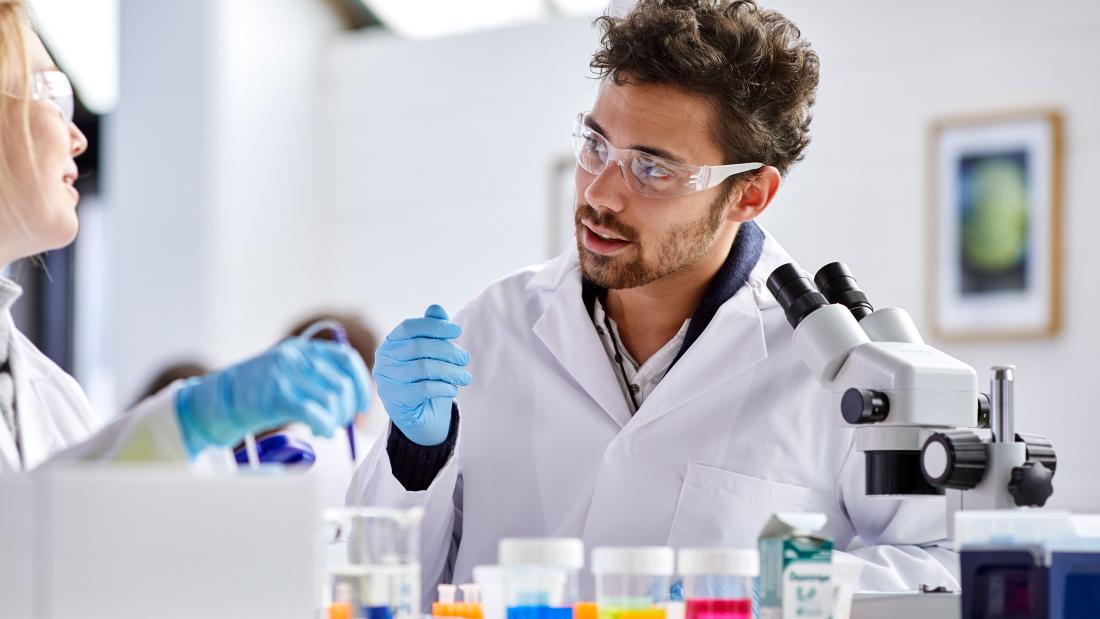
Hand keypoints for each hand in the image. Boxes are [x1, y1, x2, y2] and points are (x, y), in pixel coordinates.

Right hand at [176, 339, 370, 455]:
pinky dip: (324, 425)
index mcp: (302, 349)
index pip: (346, 359)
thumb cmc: (258, 393)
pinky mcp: (277, 396)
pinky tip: (320, 431)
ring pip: (332, 399)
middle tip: (339, 422)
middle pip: (342, 383)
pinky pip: (314, 412)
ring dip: (335, 420)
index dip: (362, 383)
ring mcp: (286, 375)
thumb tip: (352, 399)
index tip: (363, 404)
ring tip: (325, 428)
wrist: (218, 400)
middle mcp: (296, 357)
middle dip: (347, 409)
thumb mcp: (289, 373)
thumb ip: (317, 378)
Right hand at [375, 304, 470, 445]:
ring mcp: (387, 381)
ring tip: (465, 377)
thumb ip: (432, 330)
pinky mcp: (395, 401)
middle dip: (447, 351)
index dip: (434, 326)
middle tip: (465, 359)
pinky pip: (423, 389)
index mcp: (390, 343)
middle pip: (419, 347)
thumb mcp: (432, 353)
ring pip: (423, 368)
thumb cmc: (426, 378)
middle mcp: (383, 360)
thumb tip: (436, 308)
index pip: (409, 327)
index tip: (457, 330)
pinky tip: (453, 390)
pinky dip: (443, 387)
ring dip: (450, 371)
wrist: (420, 416)